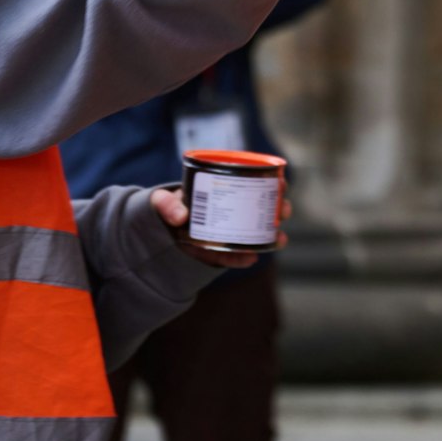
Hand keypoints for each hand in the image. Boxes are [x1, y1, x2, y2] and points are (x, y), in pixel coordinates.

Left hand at [150, 187, 292, 268]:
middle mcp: (232, 210)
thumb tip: (181, 217)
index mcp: (223, 189)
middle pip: (262, 207)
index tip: (281, 182)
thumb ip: (165, 204)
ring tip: (280, 238)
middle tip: (283, 209)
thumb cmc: (165, 208)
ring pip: (256, 232)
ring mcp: (228, 231)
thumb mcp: (162, 200)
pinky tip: (251, 258)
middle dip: (278, 208)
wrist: (158, 233)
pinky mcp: (218, 251)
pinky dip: (242, 258)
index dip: (271, 181)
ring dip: (271, 234)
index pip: (253, 182)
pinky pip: (234, 255)